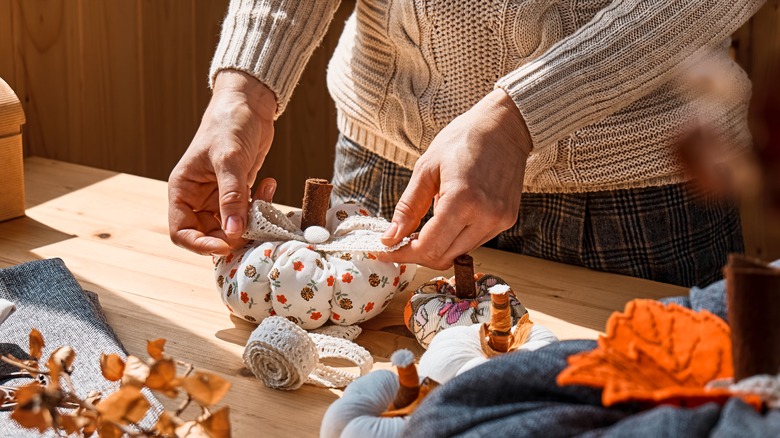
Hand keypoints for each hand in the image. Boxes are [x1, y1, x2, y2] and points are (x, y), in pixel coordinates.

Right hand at [168, 70, 277, 255]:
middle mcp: (198, 198)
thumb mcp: (229, 160)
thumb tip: (233, 232)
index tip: (226, 245)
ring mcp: (219, 198)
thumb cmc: (229, 125)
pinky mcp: (240, 194)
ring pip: (232, 228)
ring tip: (264, 198)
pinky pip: (249, 213)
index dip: (201, 245)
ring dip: (251, 221)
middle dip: (232, 236)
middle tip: (253, 225)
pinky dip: (261, 207)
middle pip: (209, 236)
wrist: (249, 105)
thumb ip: (232, 197)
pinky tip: (269, 185)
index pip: (181, 232)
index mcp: (183, 190)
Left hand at [380, 88, 531, 269]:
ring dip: (438, 247)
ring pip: (459, 253)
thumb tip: (391, 238)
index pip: (428, 247)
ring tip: (423, 228)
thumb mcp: (426, 169)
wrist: (505, 127)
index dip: (404, 254)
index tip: (387, 252)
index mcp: (462, 200)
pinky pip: (475, 242)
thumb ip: (408, 208)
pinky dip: (456, 238)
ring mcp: (499, 220)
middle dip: (418, 254)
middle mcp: (485, 216)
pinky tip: (447, 220)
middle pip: (443, 257)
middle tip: (401, 242)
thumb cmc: (463, 139)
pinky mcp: (507, 220)